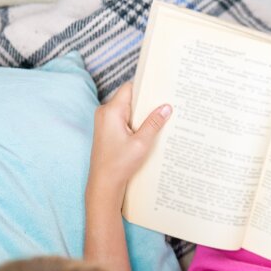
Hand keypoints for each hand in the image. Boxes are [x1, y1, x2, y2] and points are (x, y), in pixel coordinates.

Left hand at [87, 81, 170, 198]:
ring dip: (141, 116)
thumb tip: (166, 107)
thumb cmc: (119, 164)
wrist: (104, 183)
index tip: (161, 90)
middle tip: (164, 107)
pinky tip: (147, 133)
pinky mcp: (106, 130)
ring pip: (127, 110)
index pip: (130, 88)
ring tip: (158, 122)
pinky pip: (123, 120)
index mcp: (111, 111)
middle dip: (146, 104)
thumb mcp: (141, 143)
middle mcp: (105, 112)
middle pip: (129, 99)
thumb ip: (154, 123)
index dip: (145, 88)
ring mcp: (104, 121)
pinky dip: (135, 124)